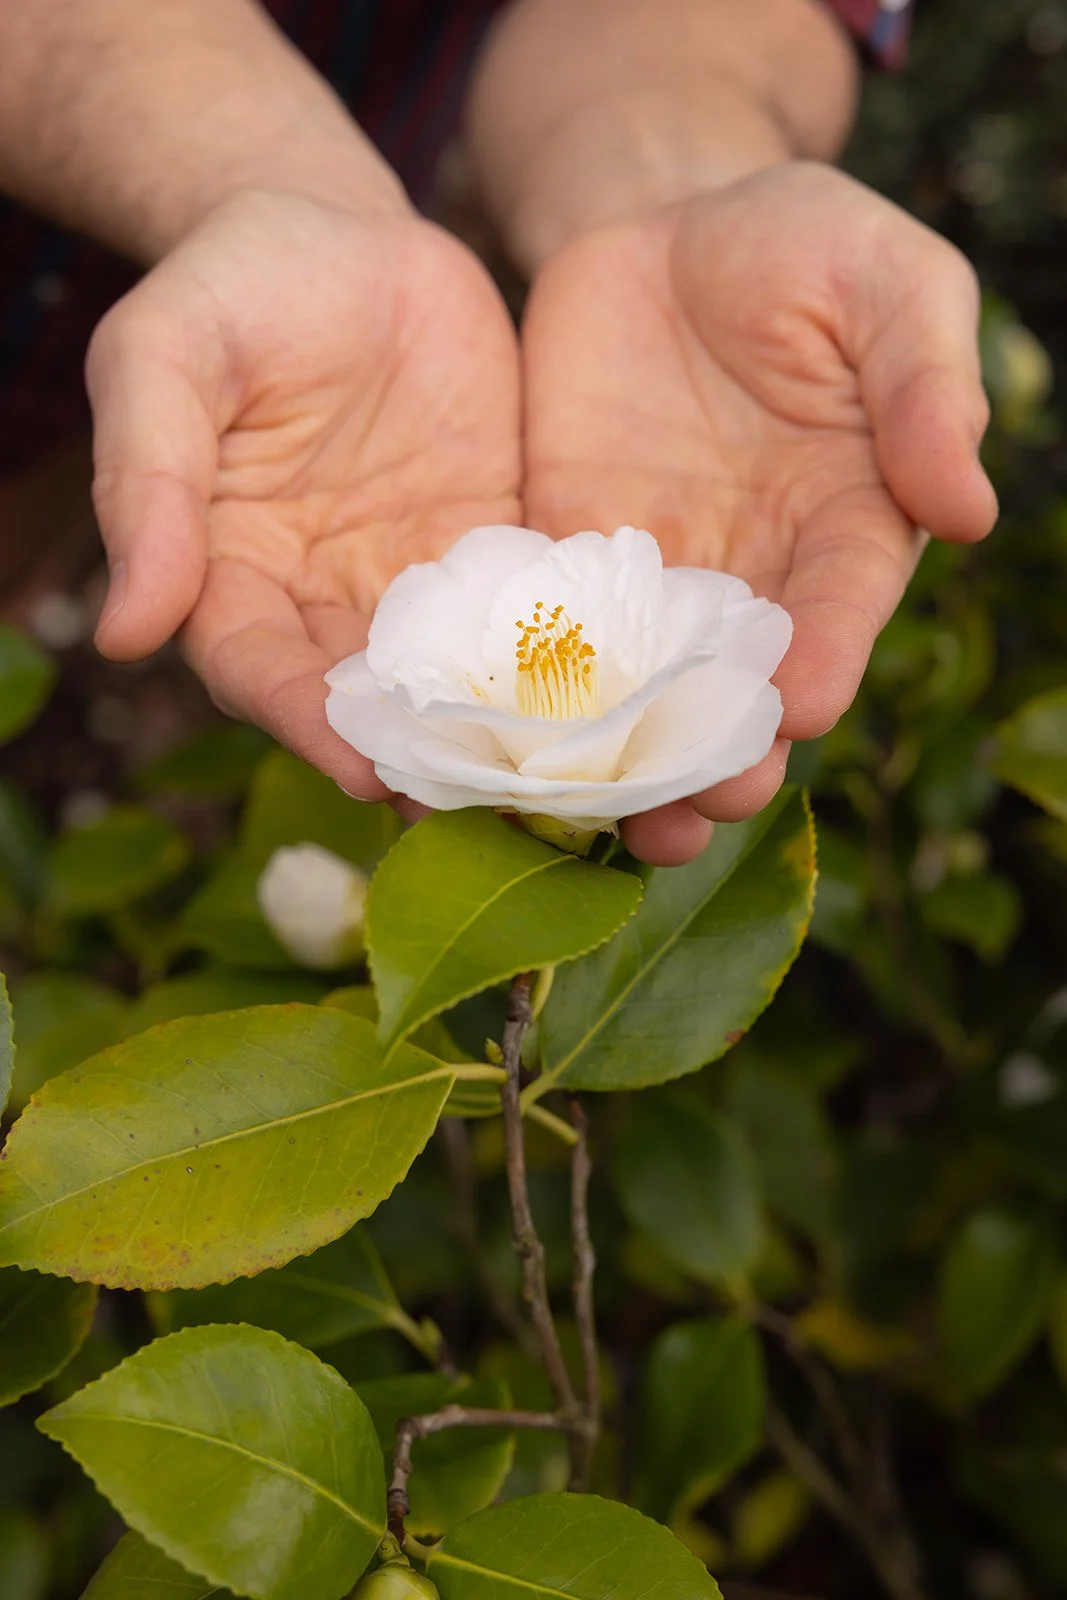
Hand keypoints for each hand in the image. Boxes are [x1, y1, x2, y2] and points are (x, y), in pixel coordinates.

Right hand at [88, 186, 520, 799]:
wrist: (342, 233)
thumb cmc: (229, 287)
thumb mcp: (165, 360)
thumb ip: (145, 486)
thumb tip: (122, 633)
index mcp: (234, 579)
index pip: (261, 673)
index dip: (305, 722)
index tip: (360, 770)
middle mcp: (325, 603)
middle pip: (369, 703)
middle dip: (424, 760)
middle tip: (486, 810)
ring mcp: (416, 584)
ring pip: (456, 681)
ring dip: (506, 735)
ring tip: (569, 783)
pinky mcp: (494, 548)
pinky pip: (530, 614)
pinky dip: (569, 658)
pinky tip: (621, 691)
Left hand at [520, 162, 997, 861]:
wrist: (658, 220)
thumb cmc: (795, 244)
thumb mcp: (883, 281)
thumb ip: (924, 385)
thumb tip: (969, 509)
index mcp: (845, 525)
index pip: (840, 608)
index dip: (825, 658)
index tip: (801, 709)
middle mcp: (751, 575)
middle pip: (737, 686)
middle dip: (718, 750)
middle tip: (696, 807)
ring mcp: (649, 579)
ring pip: (640, 692)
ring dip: (622, 761)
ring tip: (602, 822)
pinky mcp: (561, 560)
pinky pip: (541, 634)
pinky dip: (523, 692)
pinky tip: (497, 743)